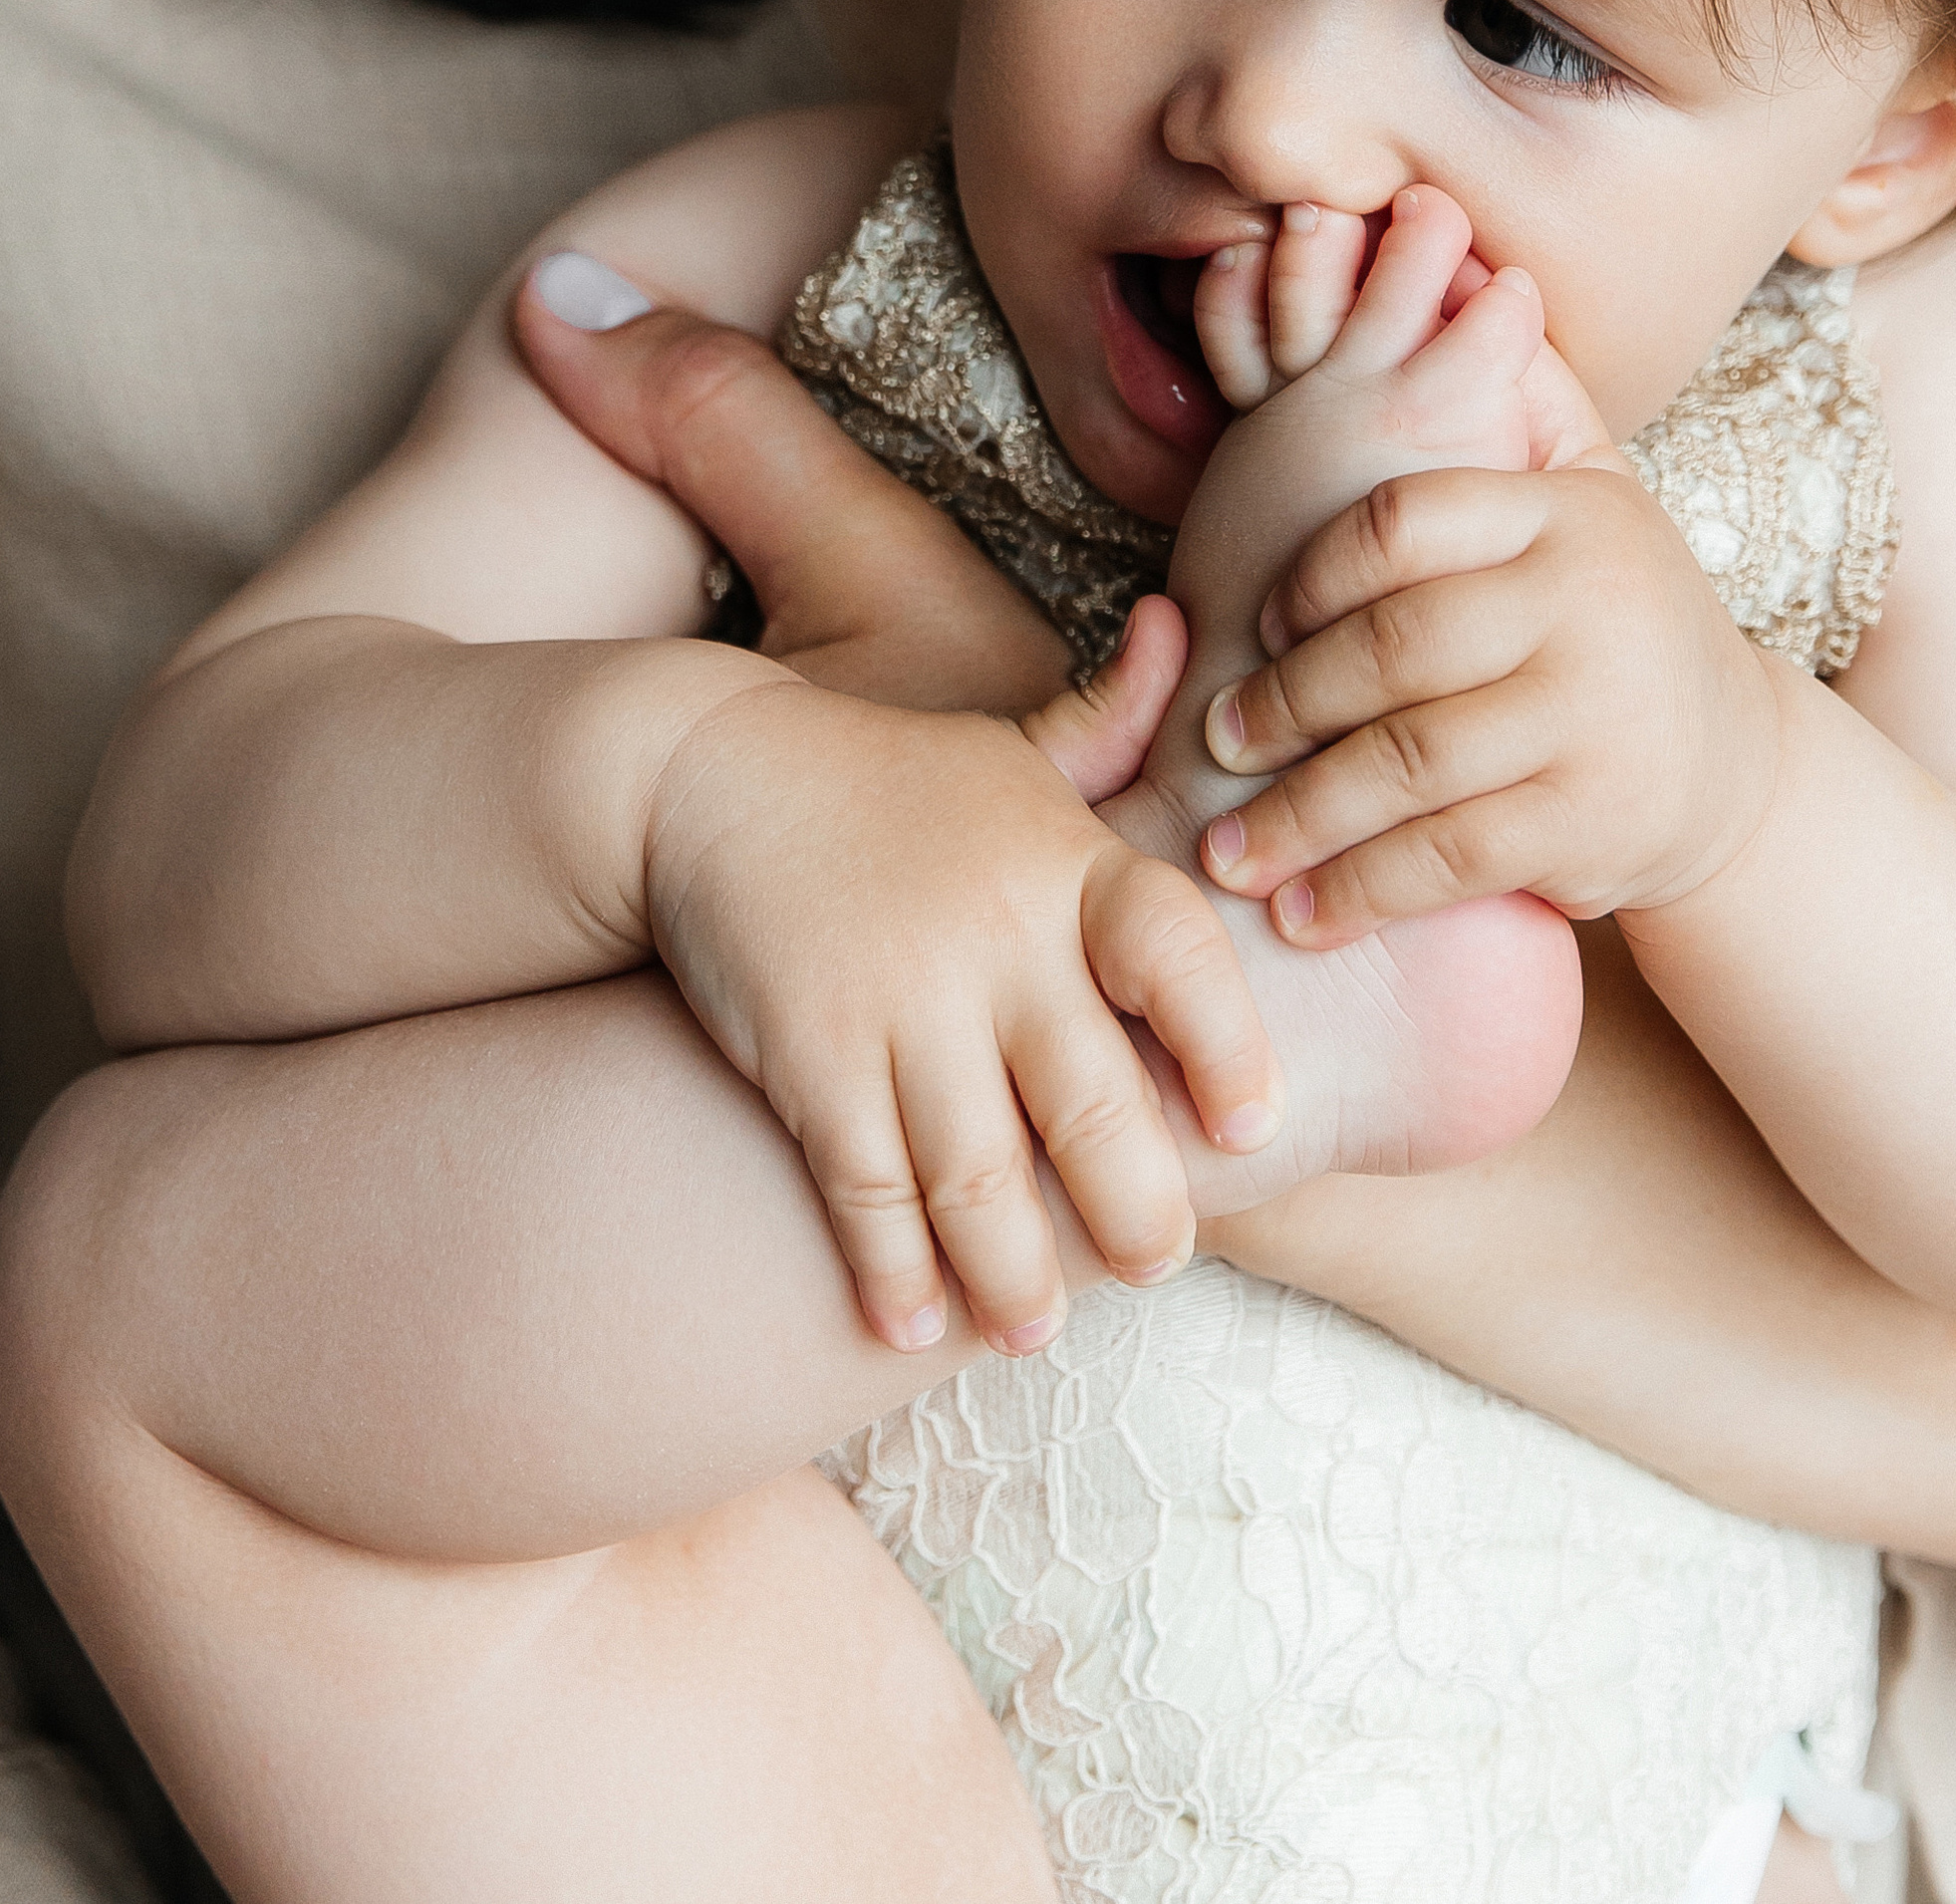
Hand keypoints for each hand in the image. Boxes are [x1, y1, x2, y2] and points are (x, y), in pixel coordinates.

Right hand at [515, 282, 1283, 1345]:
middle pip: (1096, 1110)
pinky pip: (867, 1196)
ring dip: (1016, 1280)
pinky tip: (907, 1327)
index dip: (1229, 1046)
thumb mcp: (1007, 746)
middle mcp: (997, 938)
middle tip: (1154, 1261)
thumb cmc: (887, 779)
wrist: (702, 773)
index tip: (1253, 1128)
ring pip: (983, 1185)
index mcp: (1067, 864)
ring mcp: (900, 1006)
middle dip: (1138, 1216)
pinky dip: (892, 1276)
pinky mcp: (811, 1058)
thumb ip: (1110, 721)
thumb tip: (1182, 629)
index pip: (1178, 955)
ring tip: (1033, 1327)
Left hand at [1195, 450, 1784, 937]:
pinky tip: (1306, 914)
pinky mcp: (1594, 821)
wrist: (1735, 768)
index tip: (1251, 623)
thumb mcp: (1592, 494)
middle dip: (1281, 704)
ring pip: (1410, 762)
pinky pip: (1453, 857)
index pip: (1404, 518)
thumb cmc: (1616, 614)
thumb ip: (1516, 404)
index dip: (1309, 572)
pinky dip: (1366, 890)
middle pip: (1391, 648)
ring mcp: (1591, 718)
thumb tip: (1454, 273)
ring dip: (1301, 815)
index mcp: (1562, 515)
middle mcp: (1582, 606)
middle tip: (1212, 740)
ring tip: (1228, 849)